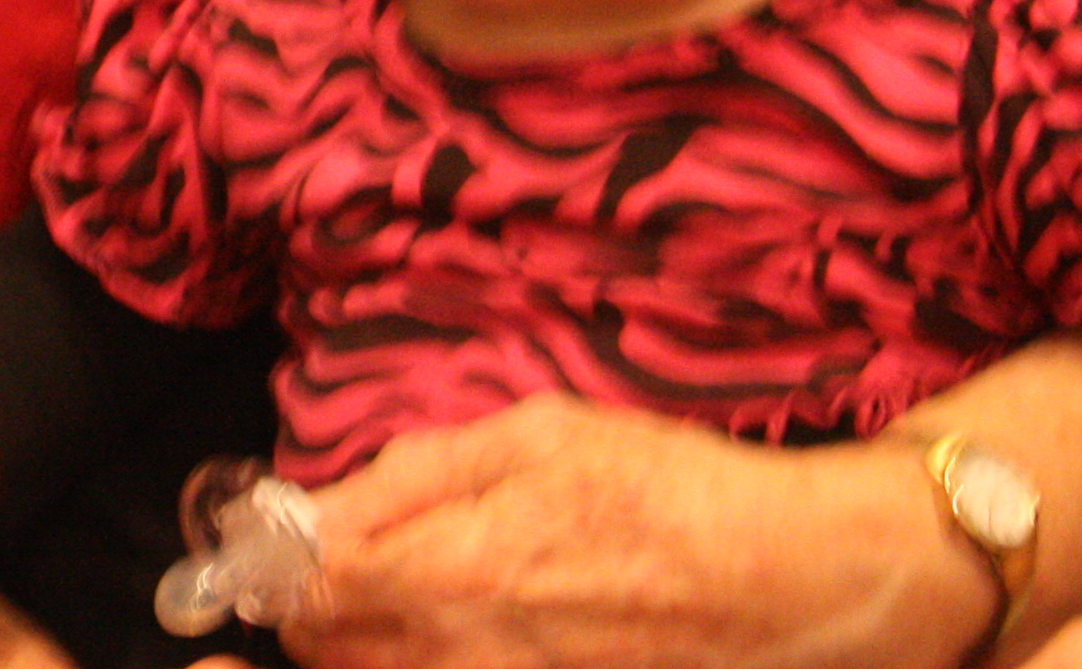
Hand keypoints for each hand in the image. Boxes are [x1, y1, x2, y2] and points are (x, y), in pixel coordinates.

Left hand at [287, 399, 987, 668]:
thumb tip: (315, 505)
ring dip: (374, 638)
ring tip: (420, 595)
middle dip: (323, 606)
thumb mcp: (540, 436)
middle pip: (333, 650)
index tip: (283, 539)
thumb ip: (414, 474)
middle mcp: (471, 653)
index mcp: (458, 569)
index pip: (308, 590)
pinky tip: (469, 630)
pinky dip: (435, 662)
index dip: (281, 561)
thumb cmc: (672, 491)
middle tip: (351, 566)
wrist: (800, 581)